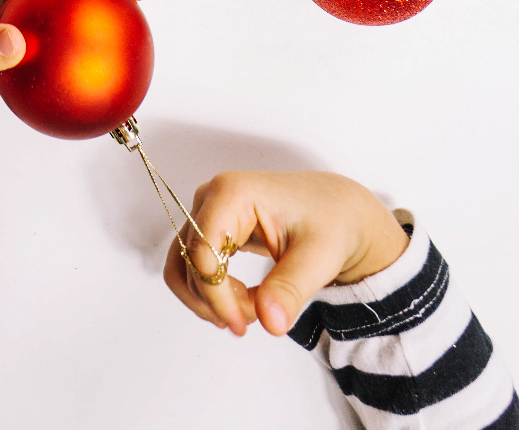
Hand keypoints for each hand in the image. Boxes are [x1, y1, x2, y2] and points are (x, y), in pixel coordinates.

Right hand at [163, 170, 411, 337]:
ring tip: (248, 314)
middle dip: (217, 299)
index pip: (203, 252)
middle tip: (256, 318)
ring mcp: (207, 212)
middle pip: (189, 260)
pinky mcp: (211, 228)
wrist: (336, 210)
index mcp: (232, 193)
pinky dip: (212, 292)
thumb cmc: (330, 223)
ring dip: (208, 299)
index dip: (217, 295)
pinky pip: (194, 265)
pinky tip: (244, 302)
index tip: (245, 324)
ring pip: (183, 264)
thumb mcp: (319, 257)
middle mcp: (211, 198)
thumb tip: (270, 324)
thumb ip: (290, 289)